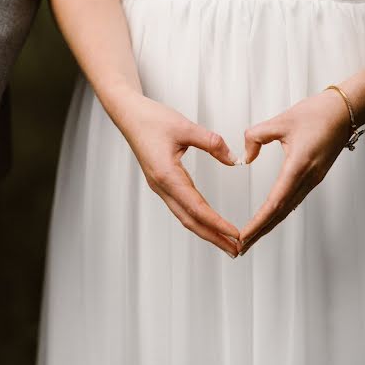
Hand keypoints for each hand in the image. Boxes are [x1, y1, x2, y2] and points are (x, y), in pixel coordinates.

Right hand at [116, 93, 240, 256]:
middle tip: (236, 249)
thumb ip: (212, 142)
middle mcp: (161, 186)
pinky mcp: (161, 182)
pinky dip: (197, 218)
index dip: (217, 223)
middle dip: (213, 237)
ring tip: (226, 241)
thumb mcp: (185, 126)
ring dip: (206, 230)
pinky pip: (180, 206)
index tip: (236, 233)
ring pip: (184, 216)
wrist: (129, 114)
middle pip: (190, 220)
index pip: (197, 207)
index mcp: (167, 175)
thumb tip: (233, 159)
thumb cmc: (151, 119)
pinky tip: (207, 221)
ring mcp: (160, 186)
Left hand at [240, 89, 353, 252]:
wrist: (346, 111)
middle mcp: (307, 179)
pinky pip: (293, 200)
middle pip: (280, 213)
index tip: (243, 235)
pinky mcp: (313, 177)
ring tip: (250, 238)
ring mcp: (312, 180)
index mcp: (298, 167)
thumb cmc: (317, 113)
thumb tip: (245, 157)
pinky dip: (278, 213)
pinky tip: (268, 219)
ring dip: (268, 225)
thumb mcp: (280, 121)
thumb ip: (256, 137)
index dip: (258, 222)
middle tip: (240, 248)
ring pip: (287, 209)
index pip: (274, 202)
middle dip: (259, 232)